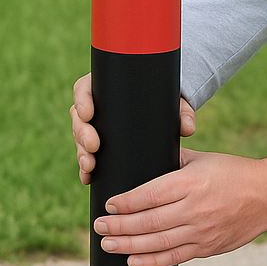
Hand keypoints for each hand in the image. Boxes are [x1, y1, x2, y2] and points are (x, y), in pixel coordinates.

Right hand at [71, 72, 195, 184]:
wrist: (166, 111)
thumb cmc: (166, 98)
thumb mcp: (174, 101)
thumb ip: (183, 111)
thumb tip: (187, 127)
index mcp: (105, 87)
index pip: (84, 89)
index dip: (82, 101)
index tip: (88, 113)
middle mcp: (97, 107)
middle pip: (79, 118)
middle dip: (82, 134)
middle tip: (93, 145)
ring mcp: (97, 127)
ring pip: (80, 139)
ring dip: (81, 153)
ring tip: (89, 165)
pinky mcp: (100, 146)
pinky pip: (88, 156)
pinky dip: (87, 169)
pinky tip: (88, 178)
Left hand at [93, 145, 266, 265]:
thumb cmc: (233, 173)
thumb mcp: (202, 159)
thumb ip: (172, 161)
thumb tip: (142, 159)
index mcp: (191, 182)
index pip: (149, 195)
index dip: (125, 202)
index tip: (108, 204)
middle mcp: (195, 209)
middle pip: (148, 221)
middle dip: (119, 226)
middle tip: (99, 227)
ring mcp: (201, 232)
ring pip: (157, 243)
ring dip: (128, 246)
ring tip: (107, 245)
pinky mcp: (207, 248)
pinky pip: (174, 258)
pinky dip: (151, 262)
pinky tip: (133, 261)